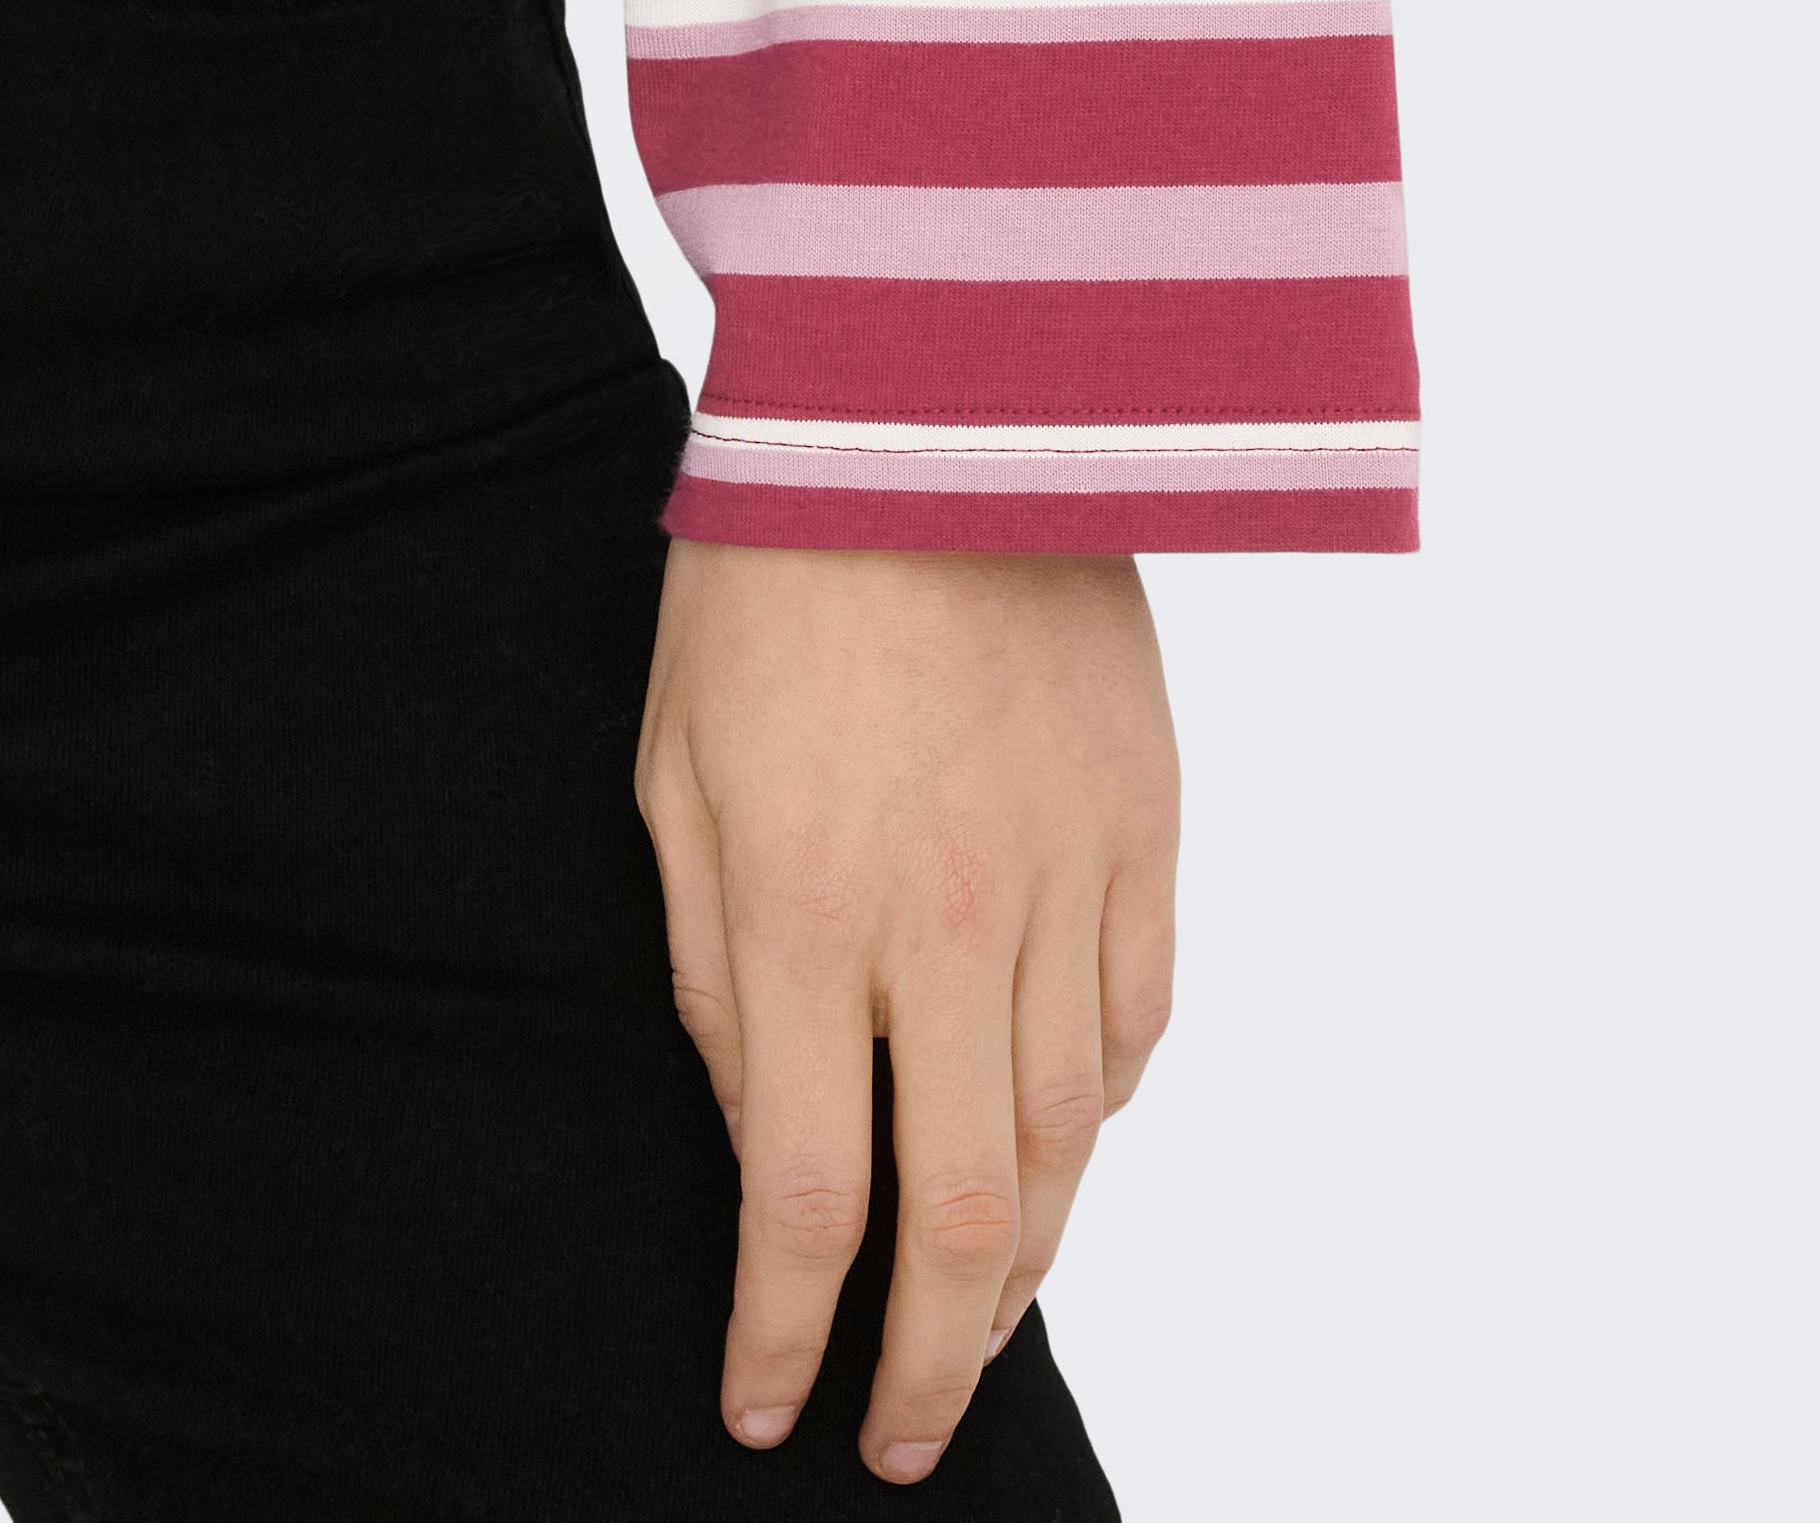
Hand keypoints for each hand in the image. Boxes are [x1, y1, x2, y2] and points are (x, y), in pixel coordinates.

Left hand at [633, 538, 1177, 1479]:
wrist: (932, 401)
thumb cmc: (767, 571)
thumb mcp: (671, 762)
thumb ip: (704, 956)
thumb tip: (746, 1117)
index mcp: (805, 907)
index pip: (803, 1193)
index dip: (782, 1330)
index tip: (762, 1408)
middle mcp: (947, 921)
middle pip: (966, 1218)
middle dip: (928, 1364)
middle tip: (898, 1440)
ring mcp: (1066, 881)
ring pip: (1066, 1147)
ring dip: (1023, 1267)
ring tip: (974, 1328)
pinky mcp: (1148, 831)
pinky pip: (1136, 1029)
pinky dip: (1097, 1117)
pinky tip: (1057, 1148)